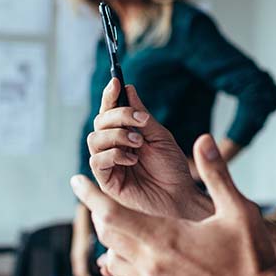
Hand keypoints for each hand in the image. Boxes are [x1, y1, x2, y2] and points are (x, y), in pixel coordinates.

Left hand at [72, 134, 275, 275]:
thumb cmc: (253, 258)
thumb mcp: (239, 210)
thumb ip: (217, 173)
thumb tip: (204, 140)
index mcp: (166, 239)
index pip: (112, 214)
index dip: (90, 196)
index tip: (76, 181)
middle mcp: (152, 264)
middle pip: (107, 235)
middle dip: (98, 212)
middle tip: (95, 196)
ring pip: (115, 258)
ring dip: (110, 237)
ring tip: (115, 221)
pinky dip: (125, 259)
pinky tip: (139, 251)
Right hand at [88, 78, 211, 219]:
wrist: (180, 194)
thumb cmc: (172, 166)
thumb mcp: (160, 136)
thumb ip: (142, 116)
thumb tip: (128, 89)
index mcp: (125, 132)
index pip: (110, 110)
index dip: (110, 95)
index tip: (116, 81)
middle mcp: (113, 146)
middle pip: (100, 122)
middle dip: (118, 116)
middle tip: (140, 121)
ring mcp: (109, 163)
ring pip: (94, 139)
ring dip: (117, 135)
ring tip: (139, 143)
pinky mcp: (107, 181)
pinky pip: (97, 161)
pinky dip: (114, 154)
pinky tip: (132, 159)